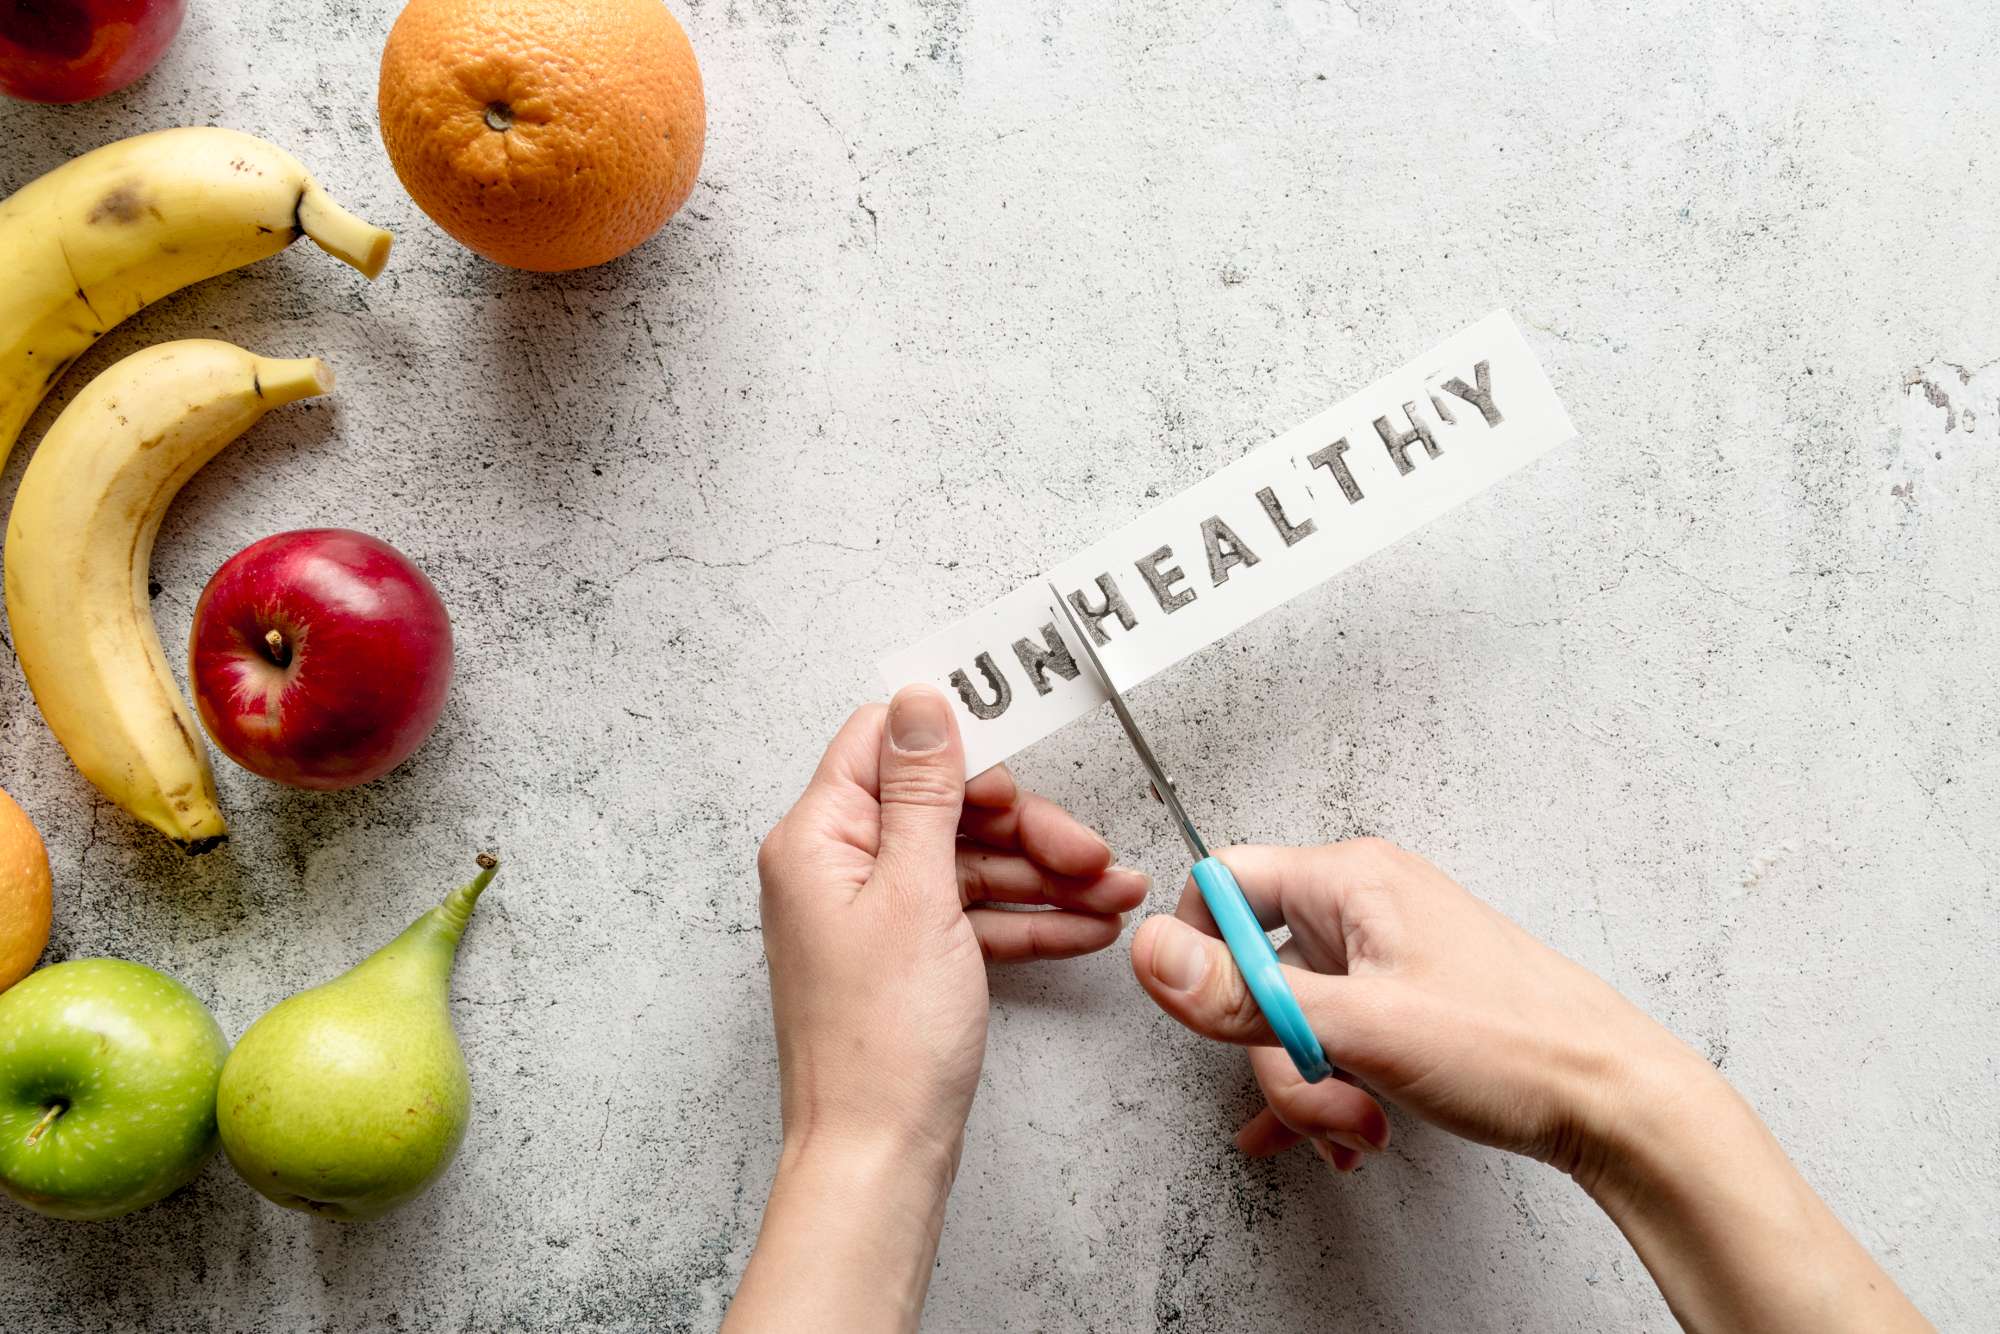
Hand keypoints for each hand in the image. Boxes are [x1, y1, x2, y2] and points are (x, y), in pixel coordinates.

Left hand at [758, 685, 1147, 1163]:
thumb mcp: (917, 894)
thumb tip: (921, 701)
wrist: (878, 1158)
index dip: (961, 747)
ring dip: (1045, 875)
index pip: (884, 744)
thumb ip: (923, 792)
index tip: (1026, 765)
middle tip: (1092, 853)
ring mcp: (872, 914)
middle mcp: (836, 867)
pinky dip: (1028, 920)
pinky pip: (972, 915)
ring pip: (968, 863)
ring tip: (1116, 894)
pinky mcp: (904, 957)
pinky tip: (1086, 929)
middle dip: (1027, 826)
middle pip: (942, 806)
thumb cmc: (882, 1042)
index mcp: (818, 838)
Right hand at [1131, 838, 1687, 1175]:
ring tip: (1356, 1127)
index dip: (1199, 951)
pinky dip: (1328, 1085)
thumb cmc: (1517, 1046)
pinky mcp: (1401, 1002)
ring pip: (1293, 1017)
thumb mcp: (1360, 1025)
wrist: (1614, 1102)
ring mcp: (1384, 955)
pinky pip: (1330, 1037)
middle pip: (1256, 970)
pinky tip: (1338, 1133)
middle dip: (1277, 1055)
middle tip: (1323, 1099)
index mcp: (1351, 880)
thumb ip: (1246, 995)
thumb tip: (1153, 956)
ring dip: (1309, 1085)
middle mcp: (1364, 905)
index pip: (1223, 882)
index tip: (1208, 1014)